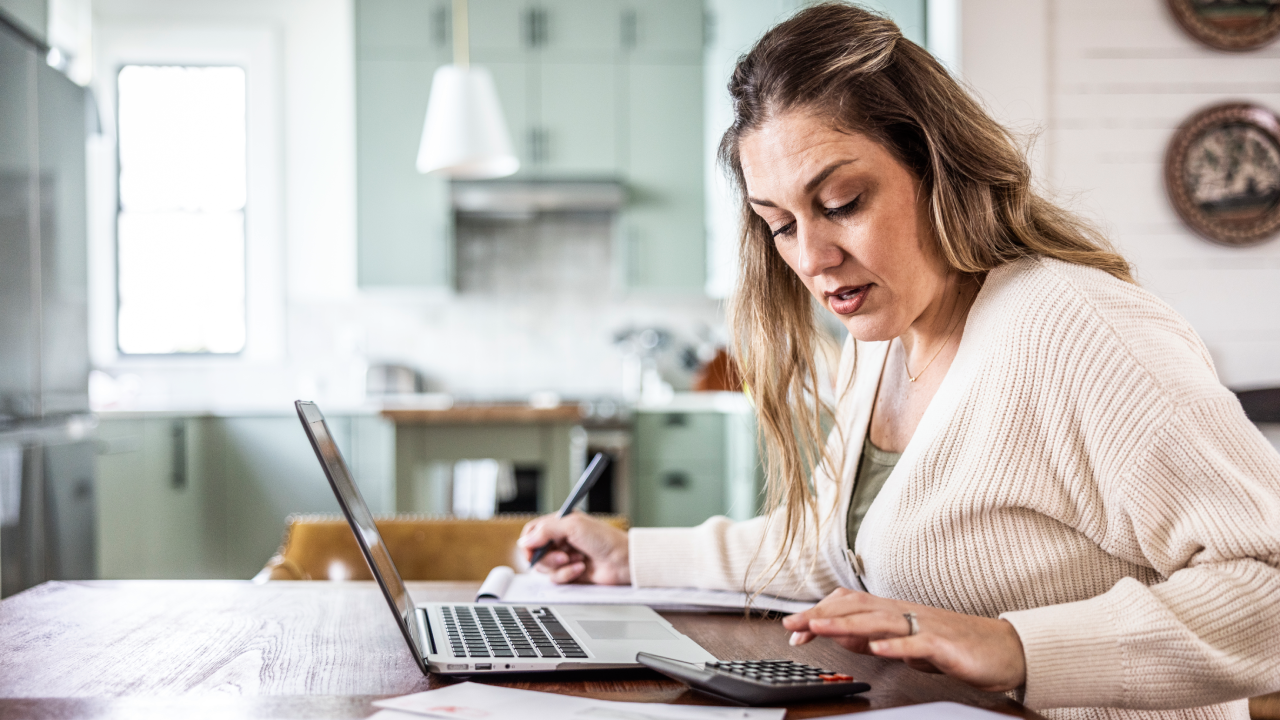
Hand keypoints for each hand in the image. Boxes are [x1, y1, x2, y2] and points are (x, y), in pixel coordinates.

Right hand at [517, 512, 629, 584]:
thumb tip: (524, 541)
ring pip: (544, 567)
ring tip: (577, 560)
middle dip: (547, 557)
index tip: (532, 551)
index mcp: (560, 524)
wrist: (622, 561)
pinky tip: (580, 569)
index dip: (529, 542)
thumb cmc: (604, 539)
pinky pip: (555, 578)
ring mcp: (564, 557)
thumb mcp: (572, 525)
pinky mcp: (569, 573)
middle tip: (563, 556)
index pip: (533, 532)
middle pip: (535, 552)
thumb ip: (545, 531)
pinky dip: (567, 574)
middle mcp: (560, 540)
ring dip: (559, 566)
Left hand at [782, 588, 1025, 692]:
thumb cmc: (955, 647)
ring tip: (820, 628)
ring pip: (880, 621)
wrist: (1004, 651)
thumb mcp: (905, 644)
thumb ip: (874, 638)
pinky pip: (917, 642)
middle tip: (792, 625)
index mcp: (894, 613)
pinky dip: (895, 645)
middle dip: (822, 615)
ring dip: (847, 624)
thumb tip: (840, 634)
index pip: (849, 605)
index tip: (793, 628)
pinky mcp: (945, 645)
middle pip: (857, 608)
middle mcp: (905, 613)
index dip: (820, 613)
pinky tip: (876, 648)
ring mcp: (925, 626)